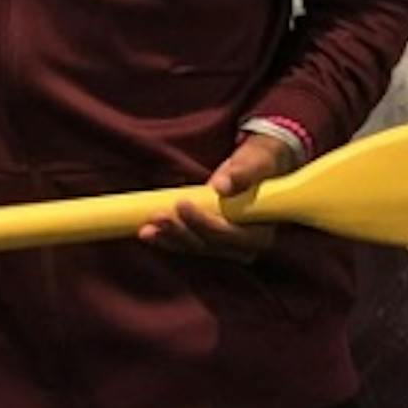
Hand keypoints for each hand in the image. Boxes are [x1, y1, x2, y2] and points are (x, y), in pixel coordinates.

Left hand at [138, 132, 298, 260]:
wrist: (256, 166)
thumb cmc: (260, 162)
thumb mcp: (258, 159)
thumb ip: (245, 171)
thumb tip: (222, 187)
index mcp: (261, 231)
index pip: (230, 235)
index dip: (205, 224)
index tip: (183, 204)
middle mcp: (243, 246)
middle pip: (208, 245)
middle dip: (180, 232)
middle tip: (157, 215)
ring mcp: (224, 245)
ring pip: (193, 247)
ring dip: (169, 238)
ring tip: (146, 228)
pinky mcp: (208, 239)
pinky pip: (186, 243)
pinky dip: (166, 238)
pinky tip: (147, 232)